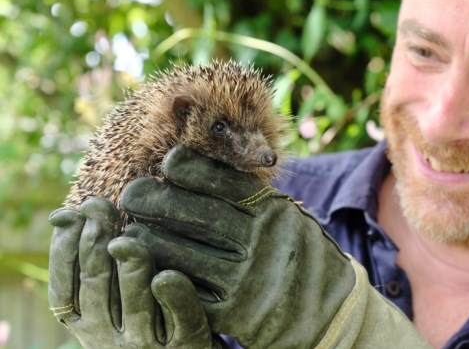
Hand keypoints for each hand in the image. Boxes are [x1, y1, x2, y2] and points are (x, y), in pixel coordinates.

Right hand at [48, 197, 217, 347]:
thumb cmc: (141, 317)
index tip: (70, 213)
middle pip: (98, 285)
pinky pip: (181, 317)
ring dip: (130, 268)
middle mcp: (109, 338)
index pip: (64, 286)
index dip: (64, 248)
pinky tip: (167, 275)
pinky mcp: (187, 343)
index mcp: (85, 323)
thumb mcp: (108, 298)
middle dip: (95, 243)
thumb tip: (64, 213)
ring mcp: (148, 343)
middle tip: (99, 207)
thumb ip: (91, 263)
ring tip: (126, 241)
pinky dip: (173, 295)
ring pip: (137, 303)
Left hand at [119, 145, 356, 347]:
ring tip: (130, 231)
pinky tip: (146, 268)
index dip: (188, 169)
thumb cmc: (297, 253)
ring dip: (148, 240)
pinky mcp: (236, 315)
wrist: (330, 310)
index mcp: (274, 212)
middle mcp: (262, 242)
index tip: (167, 162)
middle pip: (196, 215)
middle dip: (155, 201)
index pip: (223, 182)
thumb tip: (195, 165)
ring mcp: (248, 280)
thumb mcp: (284, 215)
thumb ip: (249, 196)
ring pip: (182, 255)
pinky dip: (161, 277)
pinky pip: (187, 292)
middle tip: (130, 193)